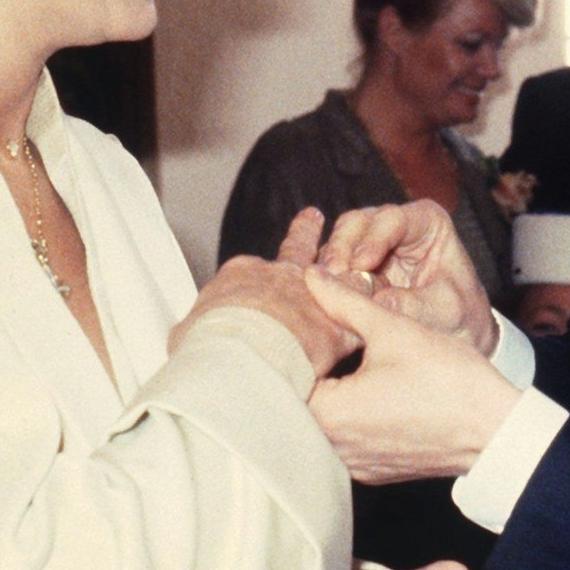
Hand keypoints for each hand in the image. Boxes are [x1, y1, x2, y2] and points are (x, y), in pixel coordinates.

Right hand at [172, 208, 360, 378]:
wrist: (239, 354)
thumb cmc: (206, 346)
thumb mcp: (188, 333)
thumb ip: (195, 331)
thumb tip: (186, 340)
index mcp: (244, 276)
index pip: (255, 268)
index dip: (261, 264)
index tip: (264, 257)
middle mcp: (280, 279)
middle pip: (296, 255)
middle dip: (305, 237)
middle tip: (312, 215)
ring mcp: (312, 299)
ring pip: (336, 280)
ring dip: (348, 273)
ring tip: (360, 260)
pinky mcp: (338, 328)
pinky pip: (359, 317)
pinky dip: (369, 314)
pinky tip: (383, 313)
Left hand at [305, 269, 520, 482]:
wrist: (496, 431)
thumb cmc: (450, 383)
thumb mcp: (393, 330)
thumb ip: (345, 301)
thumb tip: (313, 276)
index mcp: (330, 416)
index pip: (283, 377)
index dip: (286, 346)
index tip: (289, 324)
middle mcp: (335, 449)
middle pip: (296, 404)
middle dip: (301, 369)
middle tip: (305, 336)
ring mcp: (354, 464)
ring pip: (318, 425)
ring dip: (320, 395)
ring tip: (327, 361)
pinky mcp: (372, 468)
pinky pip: (343, 441)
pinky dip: (342, 417)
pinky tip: (355, 390)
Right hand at [319, 202, 497, 353]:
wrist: (454, 337)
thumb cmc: (459, 316)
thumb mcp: (444, 312)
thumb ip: (414, 305)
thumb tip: (377, 303)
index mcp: (426, 222)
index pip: (395, 219)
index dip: (375, 238)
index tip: (363, 263)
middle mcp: (394, 226)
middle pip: (358, 223)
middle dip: (343, 248)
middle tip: (334, 276)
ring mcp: (368, 244)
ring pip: (338, 241)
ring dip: (329, 265)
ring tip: (325, 289)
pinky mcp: (351, 268)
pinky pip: (331, 266)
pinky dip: (324, 280)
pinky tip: (321, 297)